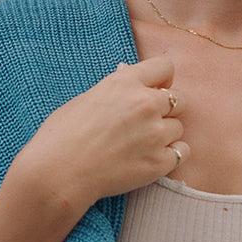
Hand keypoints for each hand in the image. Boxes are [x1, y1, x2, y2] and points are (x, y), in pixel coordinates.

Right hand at [13, 56, 188, 211]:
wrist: (58, 173)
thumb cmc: (62, 135)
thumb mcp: (86, 98)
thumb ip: (114, 86)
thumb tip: (126, 71)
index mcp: (126, 83)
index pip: (165, 67)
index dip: (162, 80)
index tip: (155, 90)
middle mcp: (145, 104)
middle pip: (180, 99)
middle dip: (167, 109)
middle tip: (147, 123)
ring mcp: (155, 134)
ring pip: (179, 128)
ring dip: (166, 135)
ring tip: (141, 145)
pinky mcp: (159, 162)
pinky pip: (182, 153)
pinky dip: (170, 157)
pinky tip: (150, 159)